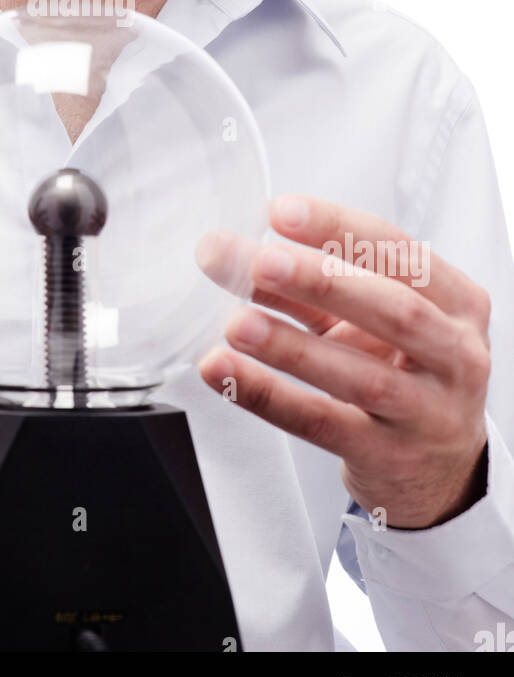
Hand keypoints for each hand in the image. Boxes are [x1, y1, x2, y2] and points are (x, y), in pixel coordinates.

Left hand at [196, 196, 490, 528]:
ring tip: (236, 323)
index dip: (339, 229)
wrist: (439, 464)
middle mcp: (456, 354)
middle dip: (322, 281)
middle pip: (392, 309)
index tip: (280, 212)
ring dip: (292, 347)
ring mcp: (429, 412)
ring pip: (361, 375)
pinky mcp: (390, 456)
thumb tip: (220, 251)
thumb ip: (298, 282)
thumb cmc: (397, 369)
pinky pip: (324, 423)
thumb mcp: (360, 318)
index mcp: (456, 302)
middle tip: (260, 262)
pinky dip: (270, 396)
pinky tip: (226, 371)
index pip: (399, 252)